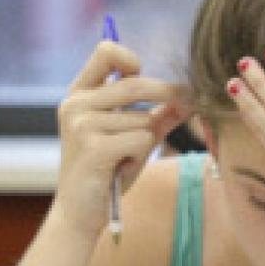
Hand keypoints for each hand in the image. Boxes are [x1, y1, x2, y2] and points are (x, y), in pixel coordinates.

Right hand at [54, 41, 191, 237]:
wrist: (79, 213)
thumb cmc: (105, 173)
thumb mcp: (131, 138)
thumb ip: (156, 115)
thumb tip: (189, 96)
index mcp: (78, 95)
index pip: (106, 51)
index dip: (131, 58)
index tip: (144, 73)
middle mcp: (75, 106)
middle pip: (136, 83)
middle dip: (168, 93)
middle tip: (187, 103)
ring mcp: (82, 126)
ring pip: (143, 118)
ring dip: (147, 140)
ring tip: (125, 159)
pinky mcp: (93, 148)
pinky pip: (141, 139)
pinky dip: (140, 156)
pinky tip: (121, 169)